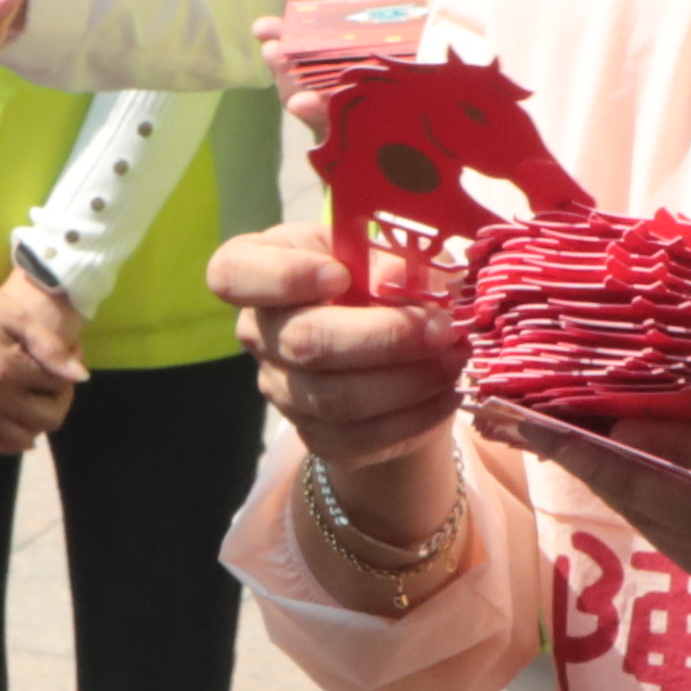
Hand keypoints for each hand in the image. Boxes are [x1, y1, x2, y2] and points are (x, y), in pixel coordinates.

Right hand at [0, 270, 87, 456]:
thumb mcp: (15, 315)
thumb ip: (50, 347)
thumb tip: (81, 377)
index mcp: (7, 371)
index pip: (59, 387)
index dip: (70, 367)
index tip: (69, 350)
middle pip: (47, 419)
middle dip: (60, 399)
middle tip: (56, 377)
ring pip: (22, 438)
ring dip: (38, 422)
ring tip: (38, 397)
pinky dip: (9, 442)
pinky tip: (18, 425)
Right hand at [214, 221, 463, 479]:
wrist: (386, 343)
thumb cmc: (374, 276)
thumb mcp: (378, 251)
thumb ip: (389, 258)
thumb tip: (410, 279)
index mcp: (257, 268)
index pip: (234, 273)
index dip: (283, 276)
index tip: (339, 273)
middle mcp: (258, 331)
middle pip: (303, 342)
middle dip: (384, 337)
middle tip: (443, 327)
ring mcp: (280, 388)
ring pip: (335, 398)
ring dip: (408, 381)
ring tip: (456, 359)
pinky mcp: (314, 434)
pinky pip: (359, 439)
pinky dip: (413, 418)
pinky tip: (449, 394)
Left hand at [485, 379, 690, 626]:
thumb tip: (650, 328)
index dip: (676, 441)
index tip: (610, 414)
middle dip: (610, 467)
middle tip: (535, 425)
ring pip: (666, 527)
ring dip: (595, 479)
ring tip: (527, 431)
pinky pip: (661, 537)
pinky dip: (615, 494)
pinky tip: (570, 458)